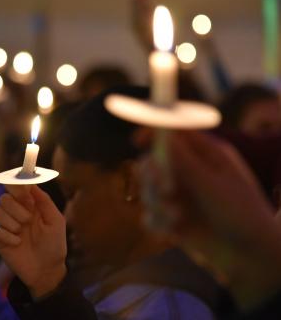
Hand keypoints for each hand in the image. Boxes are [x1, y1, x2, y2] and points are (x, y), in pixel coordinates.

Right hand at [0, 185, 66, 297]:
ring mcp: (6, 225)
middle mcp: (16, 212)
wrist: (46, 270)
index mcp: (29, 204)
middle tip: (28, 218)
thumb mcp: (55, 220)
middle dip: (16, 207)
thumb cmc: (54, 244)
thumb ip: (44, 200)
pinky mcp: (0, 239)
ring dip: (10, 221)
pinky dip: (8, 237)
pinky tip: (18, 244)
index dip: (17, 186)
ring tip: (22, 231)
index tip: (25, 194)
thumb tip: (31, 183)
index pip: (16, 186)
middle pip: (4, 197)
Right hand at [143, 132, 280, 309]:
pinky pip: (149, 215)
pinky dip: (157, 222)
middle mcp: (188, 172)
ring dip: (156, 203)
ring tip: (175, 216)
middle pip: (152, 161)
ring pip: (147, 189)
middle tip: (165, 189)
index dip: (153, 133)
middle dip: (152, 175)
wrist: (251, 256)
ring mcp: (178, 196)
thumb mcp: (214, 186)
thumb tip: (163, 135)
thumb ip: (186, 162)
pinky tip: (173, 232)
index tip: (138, 141)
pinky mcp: (171, 218)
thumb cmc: (242, 215)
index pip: (173, 134)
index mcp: (204, 156)